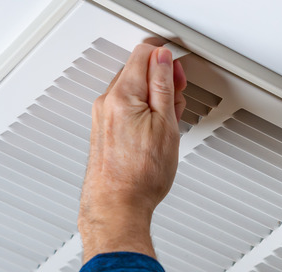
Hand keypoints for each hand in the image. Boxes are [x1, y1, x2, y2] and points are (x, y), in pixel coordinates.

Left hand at [78, 43, 186, 262]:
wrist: (118, 207)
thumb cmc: (140, 176)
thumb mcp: (165, 125)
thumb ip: (163, 85)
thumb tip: (163, 60)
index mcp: (122, 95)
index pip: (143, 54)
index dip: (166, 59)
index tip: (178, 72)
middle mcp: (106, 102)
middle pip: (136, 70)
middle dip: (161, 79)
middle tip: (177, 100)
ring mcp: (102, 117)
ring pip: (132, 90)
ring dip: (153, 98)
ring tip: (168, 122)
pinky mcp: (103, 131)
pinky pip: (125, 109)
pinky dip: (142, 112)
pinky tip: (154, 132)